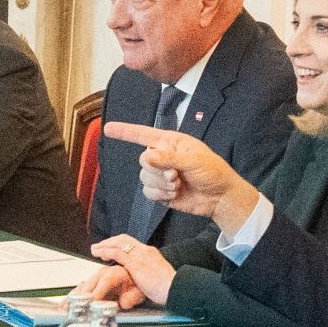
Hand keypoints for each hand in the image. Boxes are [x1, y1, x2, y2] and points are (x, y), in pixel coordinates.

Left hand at [87, 236, 175, 311]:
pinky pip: (117, 252)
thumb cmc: (170, 287)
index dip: (120, 243)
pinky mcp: (135, 263)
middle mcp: (145, 251)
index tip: (111, 246)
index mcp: (151, 253)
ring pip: (118, 243)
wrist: (176, 287)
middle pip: (124, 239)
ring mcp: (140, 255)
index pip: (133, 243)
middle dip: (110, 241)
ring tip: (94, 249)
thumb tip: (144, 280)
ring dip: (104, 246)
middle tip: (99, 246)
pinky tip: (98, 254)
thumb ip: (149, 275)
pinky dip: (105, 251)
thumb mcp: (158, 277)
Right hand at [99, 119, 260, 232]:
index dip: (125, 131)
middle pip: (143, 160)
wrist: (220, 197)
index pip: (144, 134)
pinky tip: (174, 195)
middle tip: (176, 175)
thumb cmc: (213, 172)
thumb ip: (169, 158)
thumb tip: (147, 156)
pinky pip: (148, 192)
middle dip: (157, 170)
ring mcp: (161, 175)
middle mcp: (163, 156)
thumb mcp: (194, 160)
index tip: (107, 129)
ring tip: (178, 185)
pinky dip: (160, 194)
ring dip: (161, 184)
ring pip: (144, 178)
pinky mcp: (161, 191)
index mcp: (171, 142)